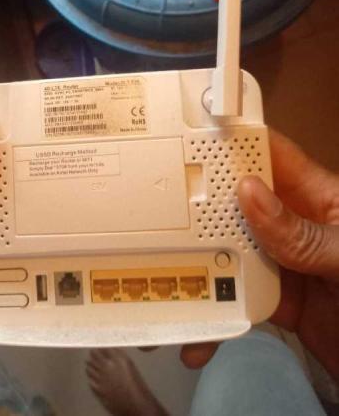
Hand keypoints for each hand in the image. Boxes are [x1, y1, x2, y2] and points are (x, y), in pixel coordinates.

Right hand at [181, 130, 338, 381]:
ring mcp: (282, 262)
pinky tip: (197, 339)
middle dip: (199, 202)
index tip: (186, 132)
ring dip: (198, 264)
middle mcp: (293, 223)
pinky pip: (236, 299)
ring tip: (164, 275)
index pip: (271, 155)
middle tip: (154, 203)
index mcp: (317, 197)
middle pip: (237, 201)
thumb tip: (248, 191)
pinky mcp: (276, 299)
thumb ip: (303, 232)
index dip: (233, 139)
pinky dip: (215, 316)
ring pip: (228, 250)